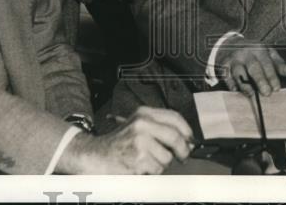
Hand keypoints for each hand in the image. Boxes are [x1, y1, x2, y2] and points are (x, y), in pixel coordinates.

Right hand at [57, 106, 192, 174]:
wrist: (94, 155)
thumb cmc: (118, 143)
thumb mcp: (137, 126)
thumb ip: (160, 128)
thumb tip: (188, 140)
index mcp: (144, 113)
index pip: (174, 117)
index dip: (187, 130)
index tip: (190, 141)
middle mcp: (142, 123)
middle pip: (175, 137)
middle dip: (183, 150)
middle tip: (183, 156)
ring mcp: (140, 141)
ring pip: (167, 157)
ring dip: (161, 164)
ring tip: (147, 160)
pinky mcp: (138, 158)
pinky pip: (157, 169)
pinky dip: (151, 171)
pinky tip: (139, 166)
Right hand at [217, 38, 285, 96]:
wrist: (231, 44)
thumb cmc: (254, 52)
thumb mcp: (267, 53)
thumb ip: (278, 63)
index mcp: (258, 48)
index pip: (266, 63)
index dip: (272, 76)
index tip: (276, 88)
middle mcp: (245, 53)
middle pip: (253, 67)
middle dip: (260, 81)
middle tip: (267, 93)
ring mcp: (233, 59)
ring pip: (239, 73)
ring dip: (245, 85)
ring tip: (251, 94)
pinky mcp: (223, 66)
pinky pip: (226, 76)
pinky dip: (231, 84)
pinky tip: (236, 90)